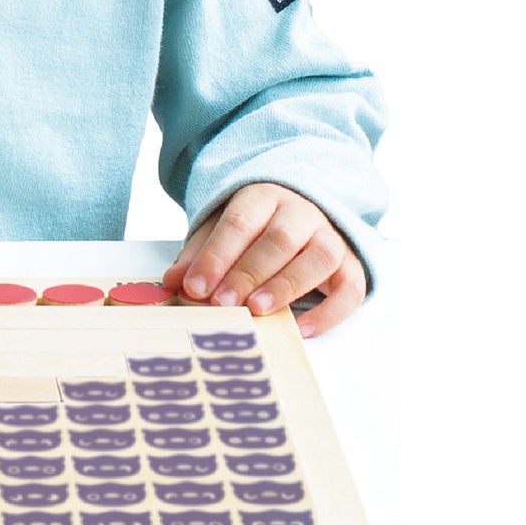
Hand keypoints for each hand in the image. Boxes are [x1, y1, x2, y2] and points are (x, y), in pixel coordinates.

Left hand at [161, 182, 365, 336]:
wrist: (305, 210)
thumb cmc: (258, 227)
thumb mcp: (224, 228)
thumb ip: (200, 253)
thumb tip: (173, 281)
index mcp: (264, 197)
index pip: (239, 222)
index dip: (216, 255)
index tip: (194, 286)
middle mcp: (302, 213)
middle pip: (278, 239)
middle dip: (247, 273)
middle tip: (223, 303)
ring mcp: (331, 237)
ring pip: (318, 258)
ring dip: (286, 286)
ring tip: (257, 310)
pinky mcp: (352, 265)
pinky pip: (351, 288)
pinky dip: (329, 312)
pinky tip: (301, 328)